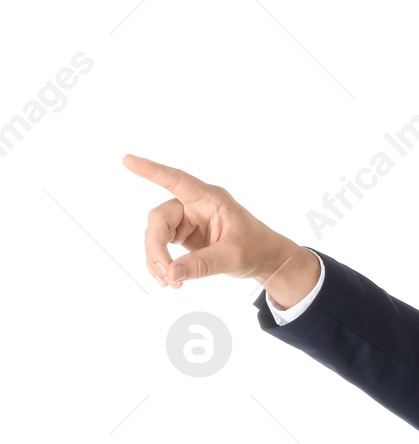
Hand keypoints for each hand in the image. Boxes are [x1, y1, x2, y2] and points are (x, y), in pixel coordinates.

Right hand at [122, 153, 314, 303]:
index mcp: (211, 199)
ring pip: (156, 234)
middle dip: (156, 248)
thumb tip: (171, 274)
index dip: (152, 171)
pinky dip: (161, 264)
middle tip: (166, 275)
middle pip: (160, 219)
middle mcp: (194, 205)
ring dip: (156, 259)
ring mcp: (187, 220)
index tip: (128, 160)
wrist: (265, 259)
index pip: (177, 181)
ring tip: (170, 283)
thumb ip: (203, 264)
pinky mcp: (183, 235)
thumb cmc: (256, 248)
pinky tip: (169, 279)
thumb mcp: (234, 257)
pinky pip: (161, 246)